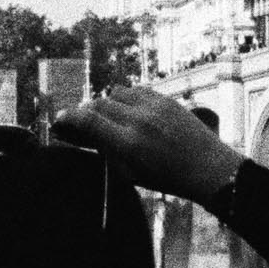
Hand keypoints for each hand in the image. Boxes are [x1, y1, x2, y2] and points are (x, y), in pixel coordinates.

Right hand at [53, 86, 243, 203]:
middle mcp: (139, 121)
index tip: (59, 119)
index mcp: (128, 144)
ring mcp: (154, 106)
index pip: (88, 121)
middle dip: (86, 112)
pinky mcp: (166, 99)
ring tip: (108, 117)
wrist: (209, 168)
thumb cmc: (168, 178)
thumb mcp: (131, 173)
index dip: (68, 118)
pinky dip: (126, 98)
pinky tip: (127, 109)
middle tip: (81, 121)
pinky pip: (135, 90)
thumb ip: (106, 152)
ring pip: (115, 93)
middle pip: (98, 104)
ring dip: (106, 103)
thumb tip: (82, 137)